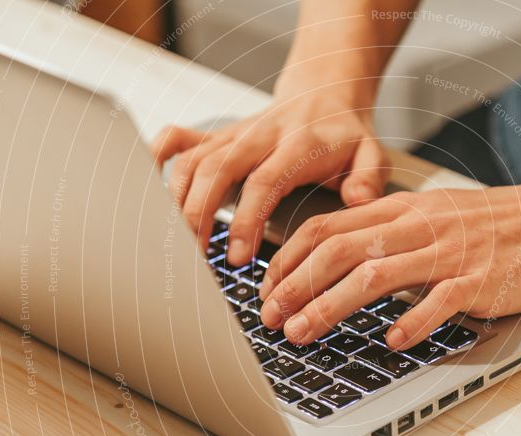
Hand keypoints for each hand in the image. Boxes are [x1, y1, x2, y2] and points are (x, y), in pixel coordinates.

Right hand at [149, 93, 389, 263]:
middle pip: (217, 170)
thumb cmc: (346, 133)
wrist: (327, 92)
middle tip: (196, 255)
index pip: (264, 182)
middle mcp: (260, 136)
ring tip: (175, 241)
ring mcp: (236, 134)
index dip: (247, 219)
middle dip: (200, 214)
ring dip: (178, 199)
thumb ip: (368, 177)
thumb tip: (356, 200)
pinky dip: (159, 156)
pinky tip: (147, 185)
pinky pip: (181, 138)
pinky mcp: (221, 135)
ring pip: (194, 160)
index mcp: (297, 144)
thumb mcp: (372, 152)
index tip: (238, 257)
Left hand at [257, 184, 520, 349]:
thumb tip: (339, 257)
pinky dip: (411, 321)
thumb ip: (388, 231)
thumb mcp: (433, 214)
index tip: (266, 288)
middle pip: (339, 251)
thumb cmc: (494, 221)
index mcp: (401, 209)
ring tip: (302, 334)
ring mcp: (450, 252)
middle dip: (295, 286)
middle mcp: (418, 226)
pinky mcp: (480, 279)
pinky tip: (390, 342)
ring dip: (330, 307)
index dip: (288, 258)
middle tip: (269, 318)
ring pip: (375, 274)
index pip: (328, 227)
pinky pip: (440, 300)